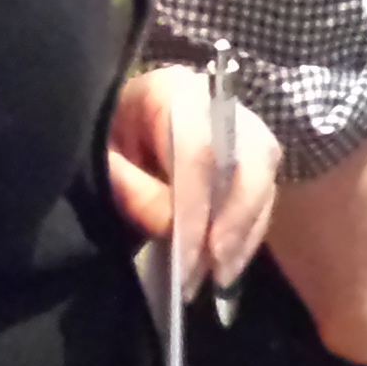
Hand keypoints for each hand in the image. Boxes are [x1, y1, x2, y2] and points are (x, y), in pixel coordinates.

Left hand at [106, 62, 280, 294]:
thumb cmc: (103, 140)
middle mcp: (218, 101)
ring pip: (265, 175)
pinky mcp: (252, 148)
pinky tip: (231, 260)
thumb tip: (171, 227)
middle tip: (215, 268)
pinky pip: (266, 189)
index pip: (199, 152)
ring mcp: (241, 122)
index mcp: (172, 91)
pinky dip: (251, 229)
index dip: (197, 208)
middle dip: (236, 219)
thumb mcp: (101, 162)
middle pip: (250, 157)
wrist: (114, 122)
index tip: (187, 259)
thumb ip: (130, 189)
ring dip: (248, 230)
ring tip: (222, 274)